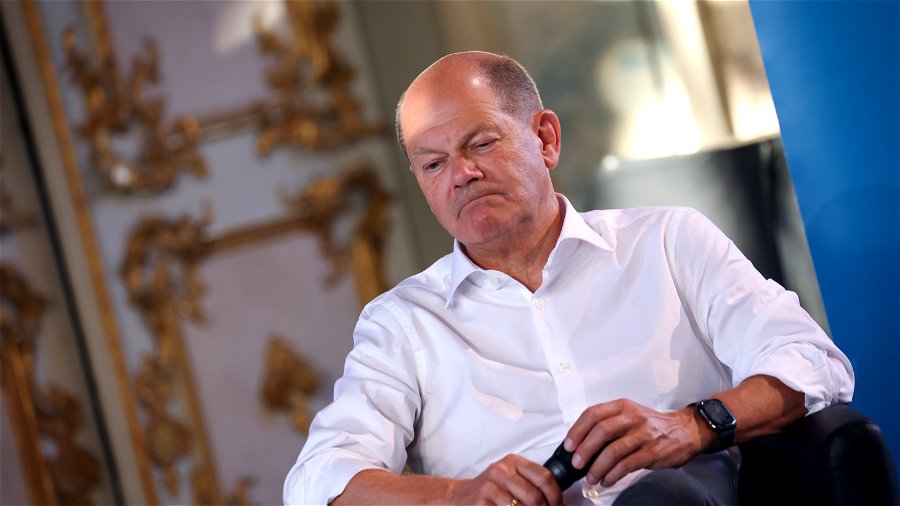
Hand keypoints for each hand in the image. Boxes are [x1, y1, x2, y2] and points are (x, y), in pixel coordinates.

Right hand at [448, 454, 562, 505]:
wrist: (459, 497)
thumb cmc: (490, 490)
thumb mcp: (510, 478)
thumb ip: (531, 482)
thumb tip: (557, 500)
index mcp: (513, 462)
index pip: (544, 476)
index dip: (555, 495)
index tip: (558, 505)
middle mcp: (501, 470)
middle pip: (535, 496)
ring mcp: (490, 486)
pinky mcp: (482, 502)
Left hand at [563, 399, 711, 487]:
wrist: (685, 430)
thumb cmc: (651, 425)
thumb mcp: (629, 415)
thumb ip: (608, 423)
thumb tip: (580, 444)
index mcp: (622, 406)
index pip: (593, 413)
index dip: (577, 430)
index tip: (568, 445)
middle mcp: (632, 417)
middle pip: (601, 431)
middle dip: (584, 449)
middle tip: (576, 463)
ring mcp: (643, 434)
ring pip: (613, 450)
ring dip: (597, 467)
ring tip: (590, 477)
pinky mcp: (652, 452)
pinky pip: (627, 465)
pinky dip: (613, 475)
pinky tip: (606, 480)